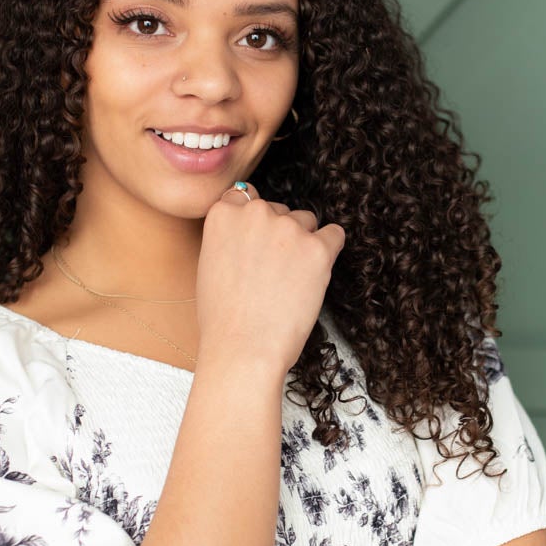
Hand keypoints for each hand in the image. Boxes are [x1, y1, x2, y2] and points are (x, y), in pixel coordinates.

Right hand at [197, 179, 345, 376]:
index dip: (254, 222)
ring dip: (304, 243)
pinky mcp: (318, 248)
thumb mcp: (210, 263)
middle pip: (279, 210)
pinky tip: (316, 273)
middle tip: (273, 272)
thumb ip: (230, 237)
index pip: (246, 196)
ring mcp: (289, 228)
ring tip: (291, 280)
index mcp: (224, 213)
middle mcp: (256, 212)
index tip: (256, 243)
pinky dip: (329, 251)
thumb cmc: (223, 318)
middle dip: (280, 235)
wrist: (243, 348)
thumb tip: (252, 232)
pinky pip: (335, 235)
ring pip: (306, 221)